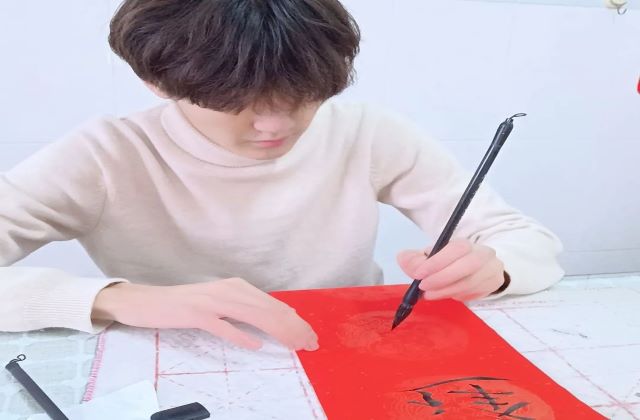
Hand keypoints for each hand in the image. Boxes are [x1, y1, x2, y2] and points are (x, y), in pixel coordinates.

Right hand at [92, 277, 318, 350]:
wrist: (150, 302)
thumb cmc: (187, 305)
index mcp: (238, 287)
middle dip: (294, 327)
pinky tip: (255, 345)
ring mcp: (213, 300)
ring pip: (252, 316)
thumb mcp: (221, 303)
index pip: (273, 305)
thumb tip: (273, 321)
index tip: (310, 337)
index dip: (295, 321)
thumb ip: (244, 310)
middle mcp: (229, 289)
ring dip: (276, 331)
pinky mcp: (197, 314)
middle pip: (268, 310)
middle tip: (311, 345)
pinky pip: (222, 326)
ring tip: (294, 345)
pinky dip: (240, 335)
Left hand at [397, 239, 506, 301]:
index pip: (456, 248)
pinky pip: (474, 293)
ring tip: (430, 294)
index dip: (436, 262)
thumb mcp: (433, 257)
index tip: (418, 274)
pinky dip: (457, 295)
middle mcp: (484, 254)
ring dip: (446, 291)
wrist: (480, 267)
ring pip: (470, 283)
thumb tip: (402, 258)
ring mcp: (492, 270)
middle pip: (466, 266)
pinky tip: (446, 295)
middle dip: (441, 279)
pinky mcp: (494, 285)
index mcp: (467, 243)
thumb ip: (416, 259)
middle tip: (423, 287)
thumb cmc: (452, 262)